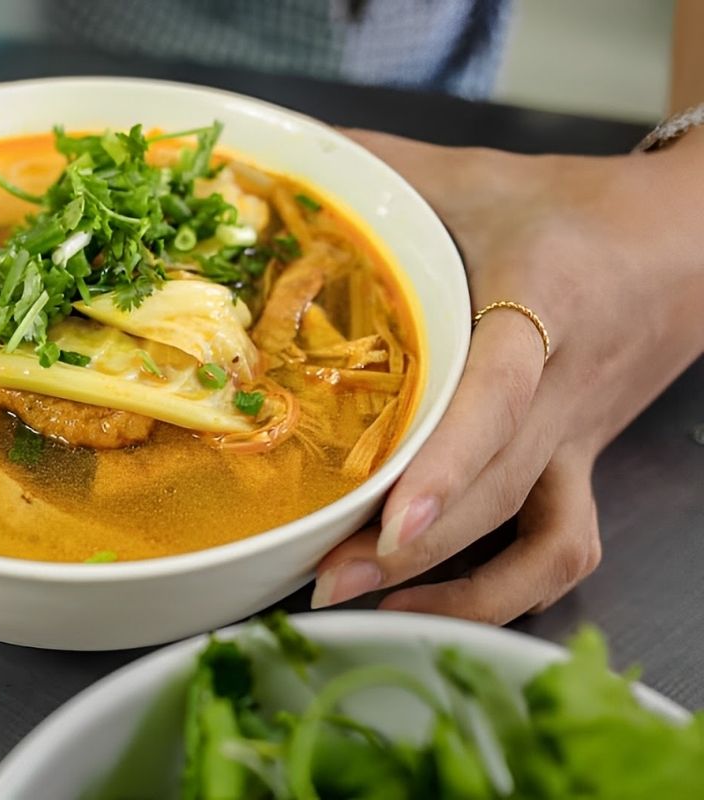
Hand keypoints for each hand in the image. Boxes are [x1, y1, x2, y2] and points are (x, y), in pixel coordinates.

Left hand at [312, 129, 703, 620]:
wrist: (691, 240)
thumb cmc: (577, 209)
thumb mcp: (479, 175)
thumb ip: (384, 168)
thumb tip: (289, 162)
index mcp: (544, 306)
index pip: (499, 396)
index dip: (448, 464)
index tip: (389, 522)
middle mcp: (565, 392)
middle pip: (502, 491)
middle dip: (415, 549)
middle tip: (322, 578)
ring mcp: (576, 441)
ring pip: (537, 539)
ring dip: (454, 586)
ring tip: (359, 598)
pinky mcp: (578, 465)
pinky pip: (557, 550)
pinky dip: (499, 591)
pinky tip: (422, 598)